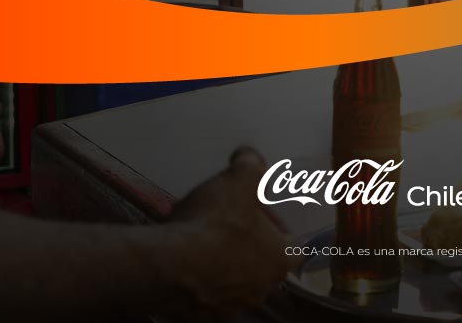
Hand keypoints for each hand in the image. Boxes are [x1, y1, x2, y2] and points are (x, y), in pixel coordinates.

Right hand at [164, 148, 294, 318]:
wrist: (168, 267)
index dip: (275, 221)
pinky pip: (206, 294)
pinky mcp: (203, 316)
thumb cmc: (214, 224)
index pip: (293, 242)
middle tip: (225, 221)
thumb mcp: (239, 179)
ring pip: (234, 279)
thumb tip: (249, 155)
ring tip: (200, 239)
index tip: (254, 208)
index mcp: (281, 260)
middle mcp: (262, 289)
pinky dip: (199, 278)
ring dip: (222, 261)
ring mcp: (232, 306)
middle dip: (246, 240)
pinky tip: (182, 259)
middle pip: (261, 261)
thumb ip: (250, 163)